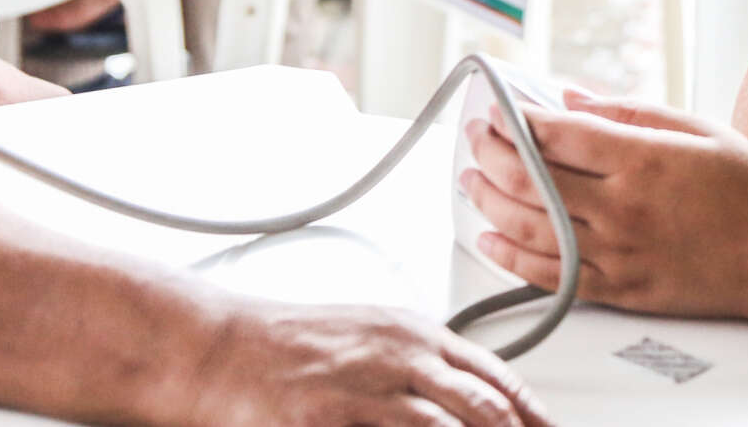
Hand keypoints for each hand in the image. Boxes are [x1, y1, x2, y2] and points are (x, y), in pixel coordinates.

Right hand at [189, 300, 554, 426]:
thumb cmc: (284, 343)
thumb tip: (461, 390)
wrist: (218, 348)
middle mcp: (399, 354)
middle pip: (484, 406)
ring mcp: (369, 389)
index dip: (530, 412)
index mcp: (412, 330)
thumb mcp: (365, 333)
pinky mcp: (334, 419)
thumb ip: (415, 359)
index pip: (494, 374)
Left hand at [463, 92, 747, 324]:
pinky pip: (552, 277)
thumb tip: (569, 97)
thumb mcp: (695, 127)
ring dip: (489, 201)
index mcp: (640, 160)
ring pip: (531, 229)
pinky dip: (512, 258)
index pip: (555, 136)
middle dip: (492, 154)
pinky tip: (489, 239)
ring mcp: (619, 254)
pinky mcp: (622, 290)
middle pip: (532, 180)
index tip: (496, 107)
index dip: (515, 120)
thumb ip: (626, 111)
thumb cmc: (747, 187)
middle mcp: (622, 209)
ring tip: (469, 179)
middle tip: (474, 136)